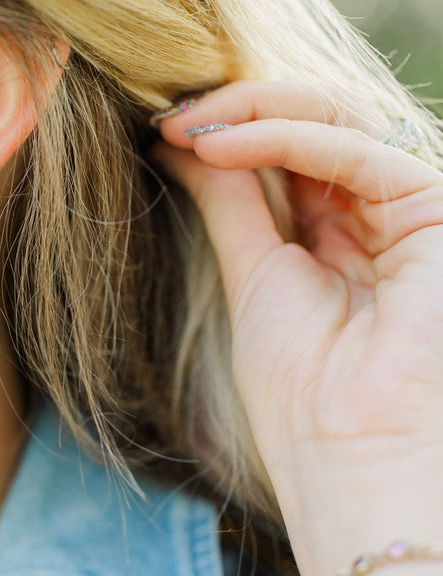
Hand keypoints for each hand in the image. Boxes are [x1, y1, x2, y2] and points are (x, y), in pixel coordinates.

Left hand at [152, 81, 442, 575]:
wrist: (352, 467)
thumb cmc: (305, 402)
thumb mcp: (253, 277)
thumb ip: (231, 202)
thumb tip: (179, 138)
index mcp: (350, 240)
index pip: (295, 153)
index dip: (232, 129)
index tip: (161, 128)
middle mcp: (389, 221)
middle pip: (321, 125)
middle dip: (242, 109)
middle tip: (169, 116)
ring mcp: (417, 215)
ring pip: (342, 120)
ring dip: (256, 111)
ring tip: (186, 125)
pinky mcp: (437, 214)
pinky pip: (356, 150)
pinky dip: (283, 137)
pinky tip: (220, 145)